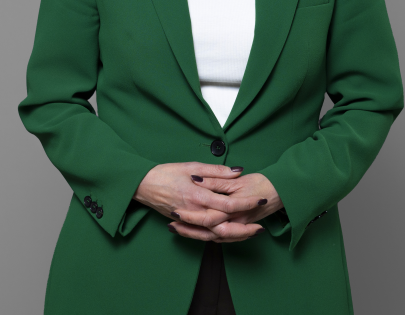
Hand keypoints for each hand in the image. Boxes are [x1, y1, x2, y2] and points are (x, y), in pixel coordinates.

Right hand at [134, 163, 266, 242]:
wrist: (143, 185)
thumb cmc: (165, 173)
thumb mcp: (191, 166)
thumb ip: (216, 171)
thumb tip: (237, 171)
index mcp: (197, 195)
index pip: (227, 204)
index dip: (246, 203)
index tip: (259, 200)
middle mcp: (194, 211)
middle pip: (224, 226)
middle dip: (244, 227)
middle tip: (260, 225)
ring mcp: (189, 221)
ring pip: (215, 235)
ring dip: (234, 236)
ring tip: (249, 233)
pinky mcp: (184, 225)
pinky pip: (204, 236)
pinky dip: (218, 238)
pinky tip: (229, 235)